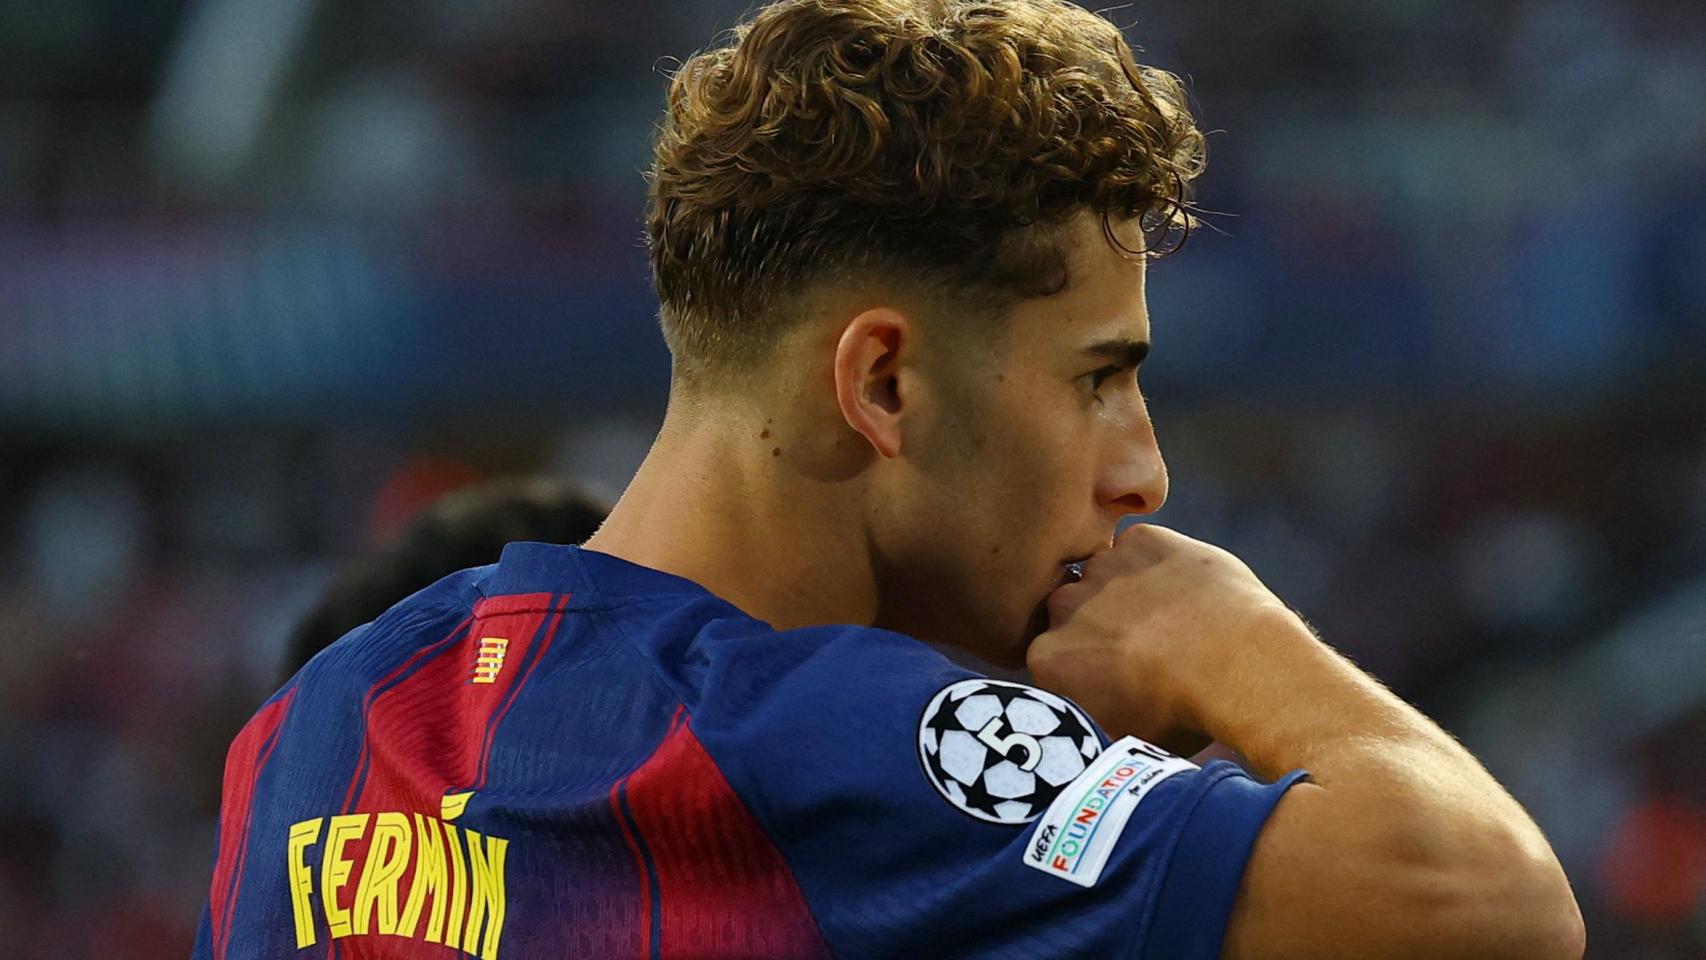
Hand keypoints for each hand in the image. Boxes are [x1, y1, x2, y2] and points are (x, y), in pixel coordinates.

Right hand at [1026, 523, 1301, 754]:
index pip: (1055, 658)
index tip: (1116, 680)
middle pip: (1073, 612)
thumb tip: (1088, 712)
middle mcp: (1063, 606)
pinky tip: (1192, 595)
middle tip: (1145, 649)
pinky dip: (1162, 566)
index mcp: (1048, 658)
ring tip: (1176, 622)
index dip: (1085, 668)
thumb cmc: (1183, 713)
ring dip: (1129, 593)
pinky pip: (1144, 550)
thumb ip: (1087, 713)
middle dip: (1099, 626)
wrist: (1239, 666)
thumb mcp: (1121, 734)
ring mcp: (1103, 568)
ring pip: (1108, 576)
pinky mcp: (1143, 541)